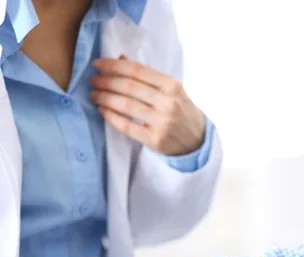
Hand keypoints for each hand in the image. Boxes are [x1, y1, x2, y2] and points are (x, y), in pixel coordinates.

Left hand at [90, 56, 205, 155]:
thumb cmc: (182, 111)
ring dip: (104, 98)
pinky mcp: (156, 140)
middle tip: (93, 80)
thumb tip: (120, 58)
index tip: (98, 64)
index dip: (113, 65)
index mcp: (173, 85)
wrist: (198, 140)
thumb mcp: (171, 90)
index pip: (137, 70)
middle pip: (128, 86)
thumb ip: (147, 76)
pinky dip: (111, 117)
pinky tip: (102, 110)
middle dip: (106, 81)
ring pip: (125, 105)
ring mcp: (163, 122)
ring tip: (94, 94)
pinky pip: (126, 126)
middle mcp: (169, 102)